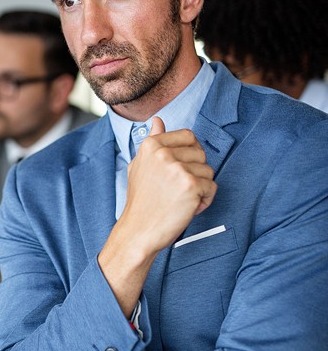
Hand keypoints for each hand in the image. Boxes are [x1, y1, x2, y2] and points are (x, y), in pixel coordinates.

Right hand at [99, 117, 216, 316]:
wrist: (138, 230)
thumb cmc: (141, 200)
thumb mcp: (140, 165)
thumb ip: (152, 141)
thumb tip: (158, 120)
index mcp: (151, 145)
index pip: (188, 136)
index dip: (190, 154)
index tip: (180, 169)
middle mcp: (163, 153)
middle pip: (201, 154)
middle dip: (196, 173)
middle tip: (178, 189)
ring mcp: (177, 168)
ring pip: (208, 171)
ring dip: (201, 188)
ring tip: (181, 200)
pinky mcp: (190, 185)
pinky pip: (212, 187)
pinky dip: (205, 200)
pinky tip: (188, 208)